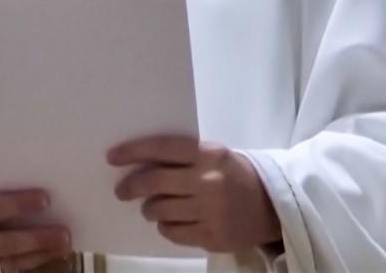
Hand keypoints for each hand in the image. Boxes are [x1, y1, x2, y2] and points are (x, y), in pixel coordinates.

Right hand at [0, 169, 72, 272]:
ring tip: (62, 245)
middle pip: (2, 243)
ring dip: (37, 255)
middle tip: (63, 232)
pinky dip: (26, 265)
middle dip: (35, 238)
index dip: (17, 205)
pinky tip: (44, 256)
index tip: (45, 199)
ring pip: (6, 263)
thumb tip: (16, 167)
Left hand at [107, 136, 280, 253]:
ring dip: (149, 209)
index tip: (112, 157)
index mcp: (208, 154)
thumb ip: (184, 157)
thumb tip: (139, 163)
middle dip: (132, 186)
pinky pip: (173, 232)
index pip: (161, 148)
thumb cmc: (235, 175)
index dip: (133, 151)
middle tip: (122, 191)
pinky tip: (170, 222)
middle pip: (155, 182)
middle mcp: (208, 180)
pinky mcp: (212, 236)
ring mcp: (211, 211)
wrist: (273, 206)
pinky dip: (166, 227)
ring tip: (151, 208)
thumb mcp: (214, 155)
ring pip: (160, 210)